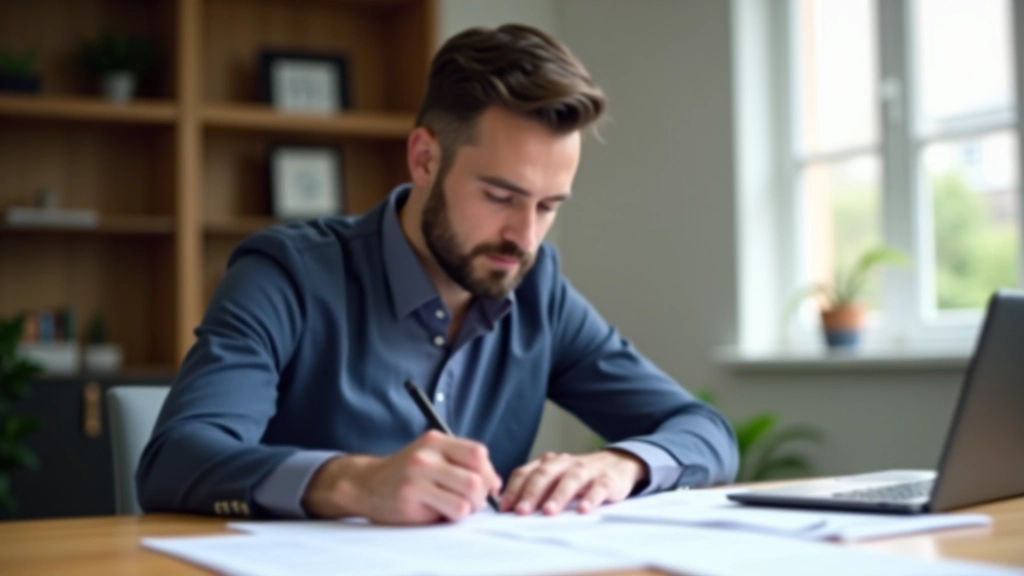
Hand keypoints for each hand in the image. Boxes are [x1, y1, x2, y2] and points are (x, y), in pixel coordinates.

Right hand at [301, 430, 502, 524]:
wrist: (366, 485)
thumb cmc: (407, 475)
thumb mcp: (432, 457)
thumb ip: (461, 463)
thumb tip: (495, 483)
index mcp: (435, 440)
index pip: (478, 453)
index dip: (489, 473)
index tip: (488, 487)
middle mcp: (426, 454)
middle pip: (477, 477)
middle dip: (481, 496)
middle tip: (471, 502)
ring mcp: (417, 475)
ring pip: (468, 497)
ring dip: (468, 509)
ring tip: (453, 507)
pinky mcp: (411, 497)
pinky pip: (453, 510)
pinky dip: (452, 516)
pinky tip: (437, 511)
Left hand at [499, 449, 647, 515]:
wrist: (618, 464)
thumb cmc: (578, 477)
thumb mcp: (555, 478)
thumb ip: (535, 488)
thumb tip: (508, 509)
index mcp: (548, 463)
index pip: (525, 473)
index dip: (513, 489)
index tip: (504, 508)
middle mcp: (564, 463)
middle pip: (544, 474)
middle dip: (531, 493)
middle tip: (521, 511)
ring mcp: (586, 471)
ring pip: (570, 479)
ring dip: (558, 495)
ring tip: (549, 512)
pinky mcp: (607, 480)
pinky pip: (598, 488)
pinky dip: (591, 498)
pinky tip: (583, 510)